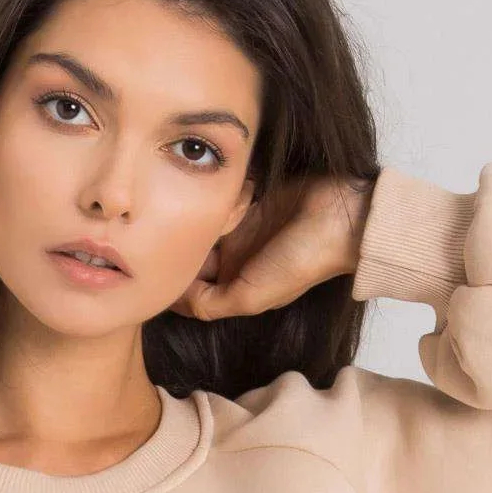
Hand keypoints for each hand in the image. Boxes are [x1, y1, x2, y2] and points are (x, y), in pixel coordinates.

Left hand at [169, 171, 374, 320]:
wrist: (338, 220)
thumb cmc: (299, 263)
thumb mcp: (250, 297)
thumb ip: (209, 304)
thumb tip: (174, 296)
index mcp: (233, 285)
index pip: (190, 285)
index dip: (171, 277)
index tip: (153, 263)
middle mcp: (235, 259)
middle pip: (193, 253)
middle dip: (177, 243)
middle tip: (161, 228)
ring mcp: (241, 228)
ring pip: (202, 224)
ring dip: (192, 214)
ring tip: (181, 203)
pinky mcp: (249, 199)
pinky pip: (219, 197)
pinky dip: (212, 194)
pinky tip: (205, 189)